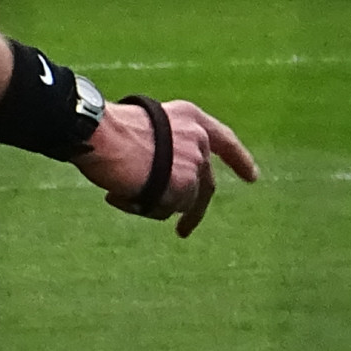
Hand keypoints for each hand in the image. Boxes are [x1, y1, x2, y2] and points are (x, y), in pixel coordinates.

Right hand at [78, 93, 260, 233]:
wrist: (99, 132)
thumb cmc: (108, 129)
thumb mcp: (148, 128)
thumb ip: (166, 148)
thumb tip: (168, 183)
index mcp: (191, 119)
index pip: (225, 140)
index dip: (240, 160)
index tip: (252, 178)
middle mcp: (199, 140)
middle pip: (204, 185)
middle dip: (194, 212)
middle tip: (183, 232)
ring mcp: (194, 163)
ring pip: (180, 202)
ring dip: (152, 203)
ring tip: (121, 189)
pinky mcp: (183, 185)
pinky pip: (164, 210)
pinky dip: (140, 207)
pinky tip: (120, 192)